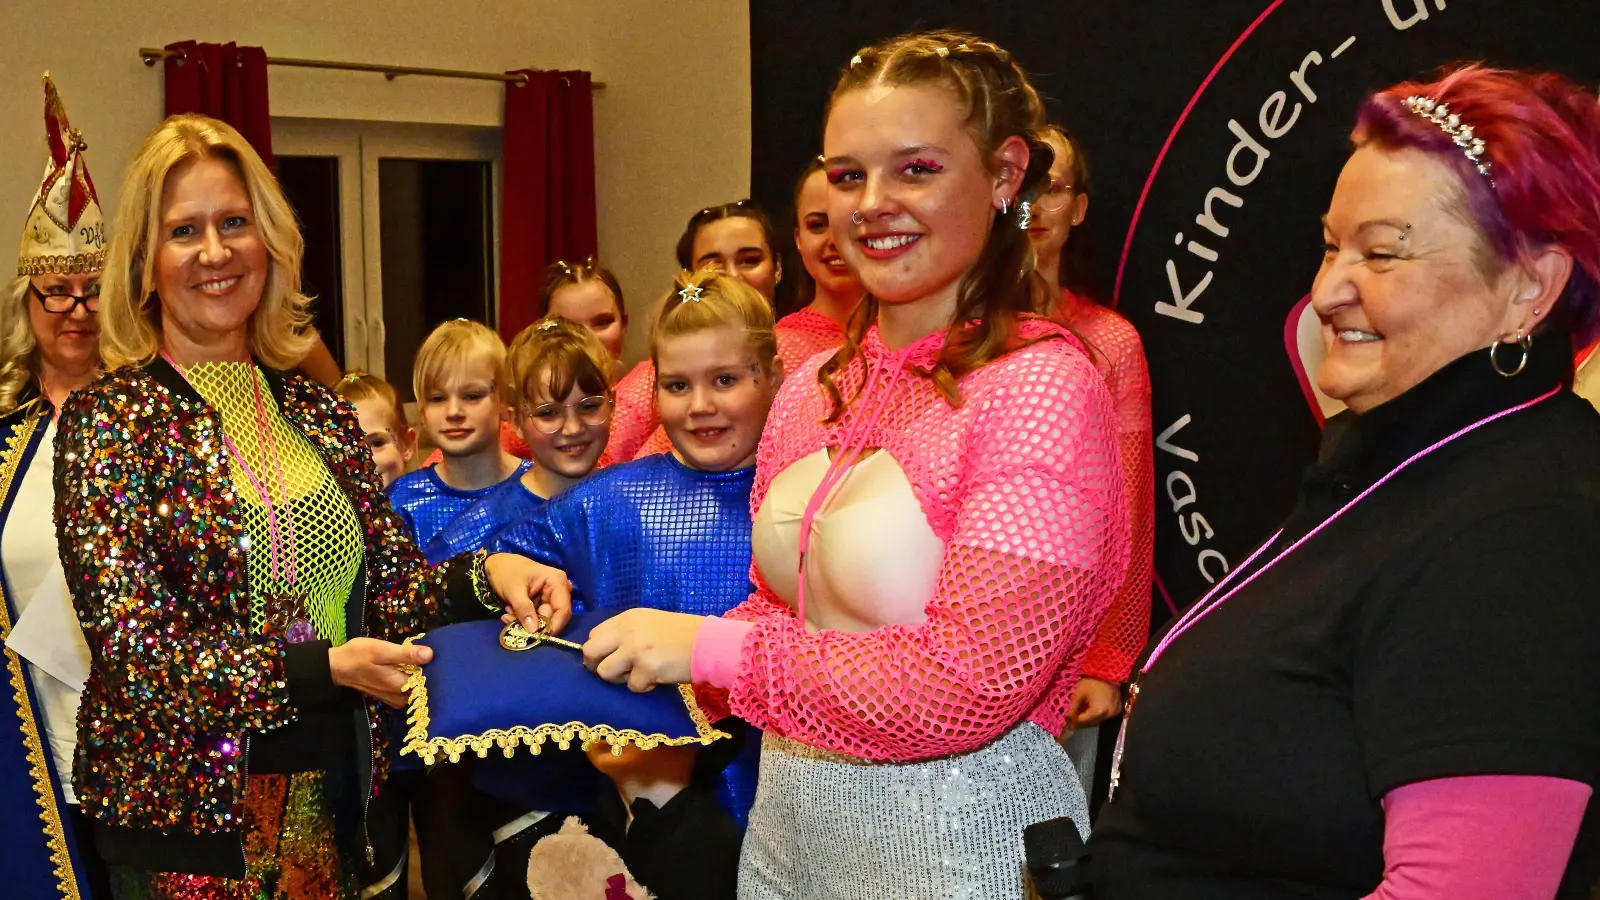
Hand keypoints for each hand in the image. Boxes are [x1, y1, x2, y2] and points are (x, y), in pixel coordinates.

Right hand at [329, 637, 433, 707]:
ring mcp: (395, 699)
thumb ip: (405, 654)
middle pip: (424, 688)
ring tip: (425, 660)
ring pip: (417, 690)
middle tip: (434, 656)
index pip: (428, 682)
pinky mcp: (391, 696)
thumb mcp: (381, 650)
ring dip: (421, 677)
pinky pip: (409, 691)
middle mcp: (399, 697)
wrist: (337, 667)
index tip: (440, 657)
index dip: (435, 669)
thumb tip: (430, 654)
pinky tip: (413, 668)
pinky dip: (412, 680)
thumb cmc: (358, 656)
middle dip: (430, 673)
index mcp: (399, 686)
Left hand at [485, 553, 572, 634]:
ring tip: (508, 612)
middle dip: (532, 623)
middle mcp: (558, 590)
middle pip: (553, 616)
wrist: (496, 565)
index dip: (554, 626)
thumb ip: (524, 609)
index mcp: (557, 581)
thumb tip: (534, 631)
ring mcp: (550, 597)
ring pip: (542, 620)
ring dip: (524, 621)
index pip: (563, 610)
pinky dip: (522, 618)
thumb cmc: (507, 571)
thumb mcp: (513, 590)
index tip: (539, 638)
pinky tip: (510, 611)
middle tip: (511, 620)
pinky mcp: (541, 603)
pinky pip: (536, 618)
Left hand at [582, 609, 704, 691]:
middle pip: (589, 652)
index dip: (599, 650)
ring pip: (605, 672)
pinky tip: (657, 677)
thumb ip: (626, 633)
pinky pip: (632, 686)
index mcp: (627, 618)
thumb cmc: (681, 633)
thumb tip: (606, 652)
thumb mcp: (649, 623)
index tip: (611, 658)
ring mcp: (635, 650)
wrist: (707, 643)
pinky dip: (643, 686)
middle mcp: (627, 631)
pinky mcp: (646, 669)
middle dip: (596, 666)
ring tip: (638, 674)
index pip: (593, 635)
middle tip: (614, 672)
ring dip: (619, 679)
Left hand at [1064, 676, 1124, 729]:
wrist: (1109, 673)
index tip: (1067, 719)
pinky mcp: (1118, 710)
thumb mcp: (1079, 693)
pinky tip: (1091, 708)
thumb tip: (1067, 720)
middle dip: (1081, 720)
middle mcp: (1107, 716)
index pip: (1082, 722)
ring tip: (1082, 710)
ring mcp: (1114, 714)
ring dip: (1089, 718)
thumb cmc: (1092, 681)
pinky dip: (1097, 715)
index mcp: (1098, 712)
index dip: (1073, 721)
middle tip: (1073, 715)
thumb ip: (1073, 708)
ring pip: (1097, 721)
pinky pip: (1104, 717)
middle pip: (1090, 723)